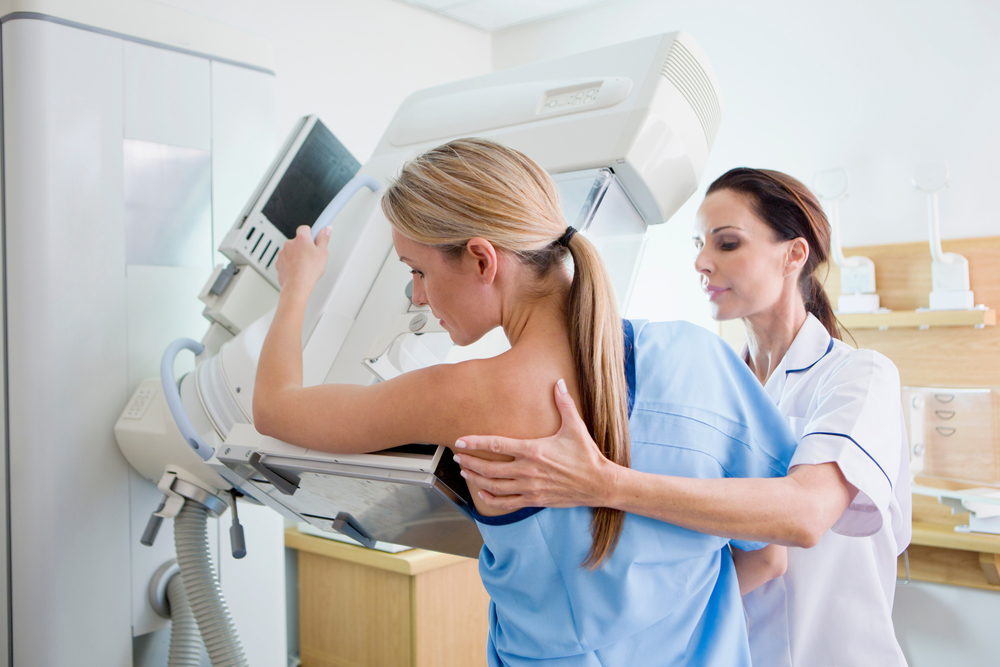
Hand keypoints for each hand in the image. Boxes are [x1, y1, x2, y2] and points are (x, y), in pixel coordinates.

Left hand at [275, 226, 330, 290]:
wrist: (296, 286)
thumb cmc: (309, 271)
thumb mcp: (323, 253)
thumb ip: (324, 238)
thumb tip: (326, 229)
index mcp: (301, 239)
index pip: (304, 228)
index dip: (310, 233)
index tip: (315, 237)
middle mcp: (290, 243)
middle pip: (298, 241)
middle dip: (304, 246)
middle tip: (312, 256)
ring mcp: (283, 253)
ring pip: (291, 251)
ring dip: (297, 255)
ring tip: (305, 265)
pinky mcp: (279, 262)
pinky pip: (286, 260)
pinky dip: (290, 263)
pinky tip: (298, 270)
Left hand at [454, 380, 618, 510]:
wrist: (599, 483)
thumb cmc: (586, 455)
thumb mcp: (575, 427)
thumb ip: (564, 404)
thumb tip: (559, 382)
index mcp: (534, 450)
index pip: (497, 445)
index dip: (476, 442)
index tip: (461, 441)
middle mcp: (528, 470)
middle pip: (490, 468)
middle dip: (470, 462)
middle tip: (457, 456)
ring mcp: (530, 487)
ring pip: (495, 486)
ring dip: (476, 479)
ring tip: (465, 472)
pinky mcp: (535, 499)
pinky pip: (507, 503)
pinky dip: (492, 499)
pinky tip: (482, 493)